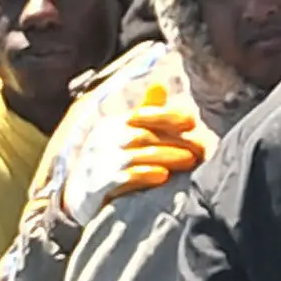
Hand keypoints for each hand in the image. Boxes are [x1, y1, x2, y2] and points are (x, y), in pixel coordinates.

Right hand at [108, 82, 215, 197]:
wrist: (80, 195)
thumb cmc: (110, 160)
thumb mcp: (122, 133)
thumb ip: (144, 113)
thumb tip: (159, 85)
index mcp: (112, 125)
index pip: (141, 115)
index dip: (167, 116)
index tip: (191, 122)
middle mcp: (104, 141)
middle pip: (143, 136)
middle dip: (174, 141)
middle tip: (200, 148)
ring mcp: (99, 163)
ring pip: (137, 156)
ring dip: (167, 157)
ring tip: (190, 161)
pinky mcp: (98, 186)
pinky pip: (123, 178)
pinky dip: (145, 175)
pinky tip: (164, 176)